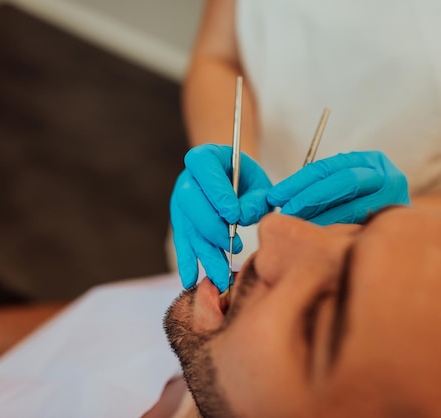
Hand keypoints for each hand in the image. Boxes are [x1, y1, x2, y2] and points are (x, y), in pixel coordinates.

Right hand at [170, 144, 272, 290]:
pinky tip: (190, 280)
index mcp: (205, 157)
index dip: (216, 191)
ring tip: (220, 275)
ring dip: (204, 252)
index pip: (204, 168)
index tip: (234, 215)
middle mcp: (187, 179)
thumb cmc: (250, 182)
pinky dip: (188, 262)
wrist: (236, 183)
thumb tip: (243, 217)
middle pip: (191, 201)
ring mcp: (180, 202)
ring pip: (188, 227)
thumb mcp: (260, 184)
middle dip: (212, 227)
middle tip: (233, 246)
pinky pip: (183, 242)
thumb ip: (256, 198)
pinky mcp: (181, 223)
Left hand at [268, 151, 409, 224]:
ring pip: (352, 207)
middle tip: (286, 212)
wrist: (406, 236)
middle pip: (344, 181)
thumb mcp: (346, 191)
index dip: (299, 181)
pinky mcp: (395, 226)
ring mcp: (395, 201)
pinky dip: (335, 235)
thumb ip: (322, 189)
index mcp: (372, 162)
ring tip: (297, 228)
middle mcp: (388, 177)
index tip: (275, 195)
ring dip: (320, 219)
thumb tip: (281, 200)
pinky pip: (358, 230)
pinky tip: (317, 242)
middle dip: (309, 197)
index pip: (329, 167)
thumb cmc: (364, 211)